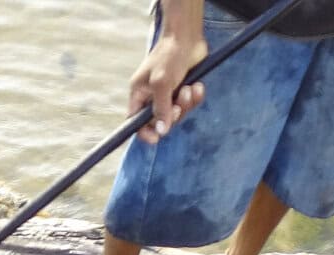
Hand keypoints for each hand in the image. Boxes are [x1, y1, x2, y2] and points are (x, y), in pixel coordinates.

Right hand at [128, 5, 207, 144]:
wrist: (187, 37)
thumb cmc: (169, 55)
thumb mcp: (161, 83)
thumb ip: (160, 108)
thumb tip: (161, 131)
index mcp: (139, 94)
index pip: (135, 122)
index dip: (144, 132)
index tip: (156, 139)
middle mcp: (152, 97)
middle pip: (160, 121)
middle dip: (173, 114)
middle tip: (178, 105)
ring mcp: (168, 94)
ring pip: (177, 114)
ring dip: (186, 104)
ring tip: (190, 88)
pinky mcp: (183, 90)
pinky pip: (190, 104)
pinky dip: (195, 97)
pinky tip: (197, 85)